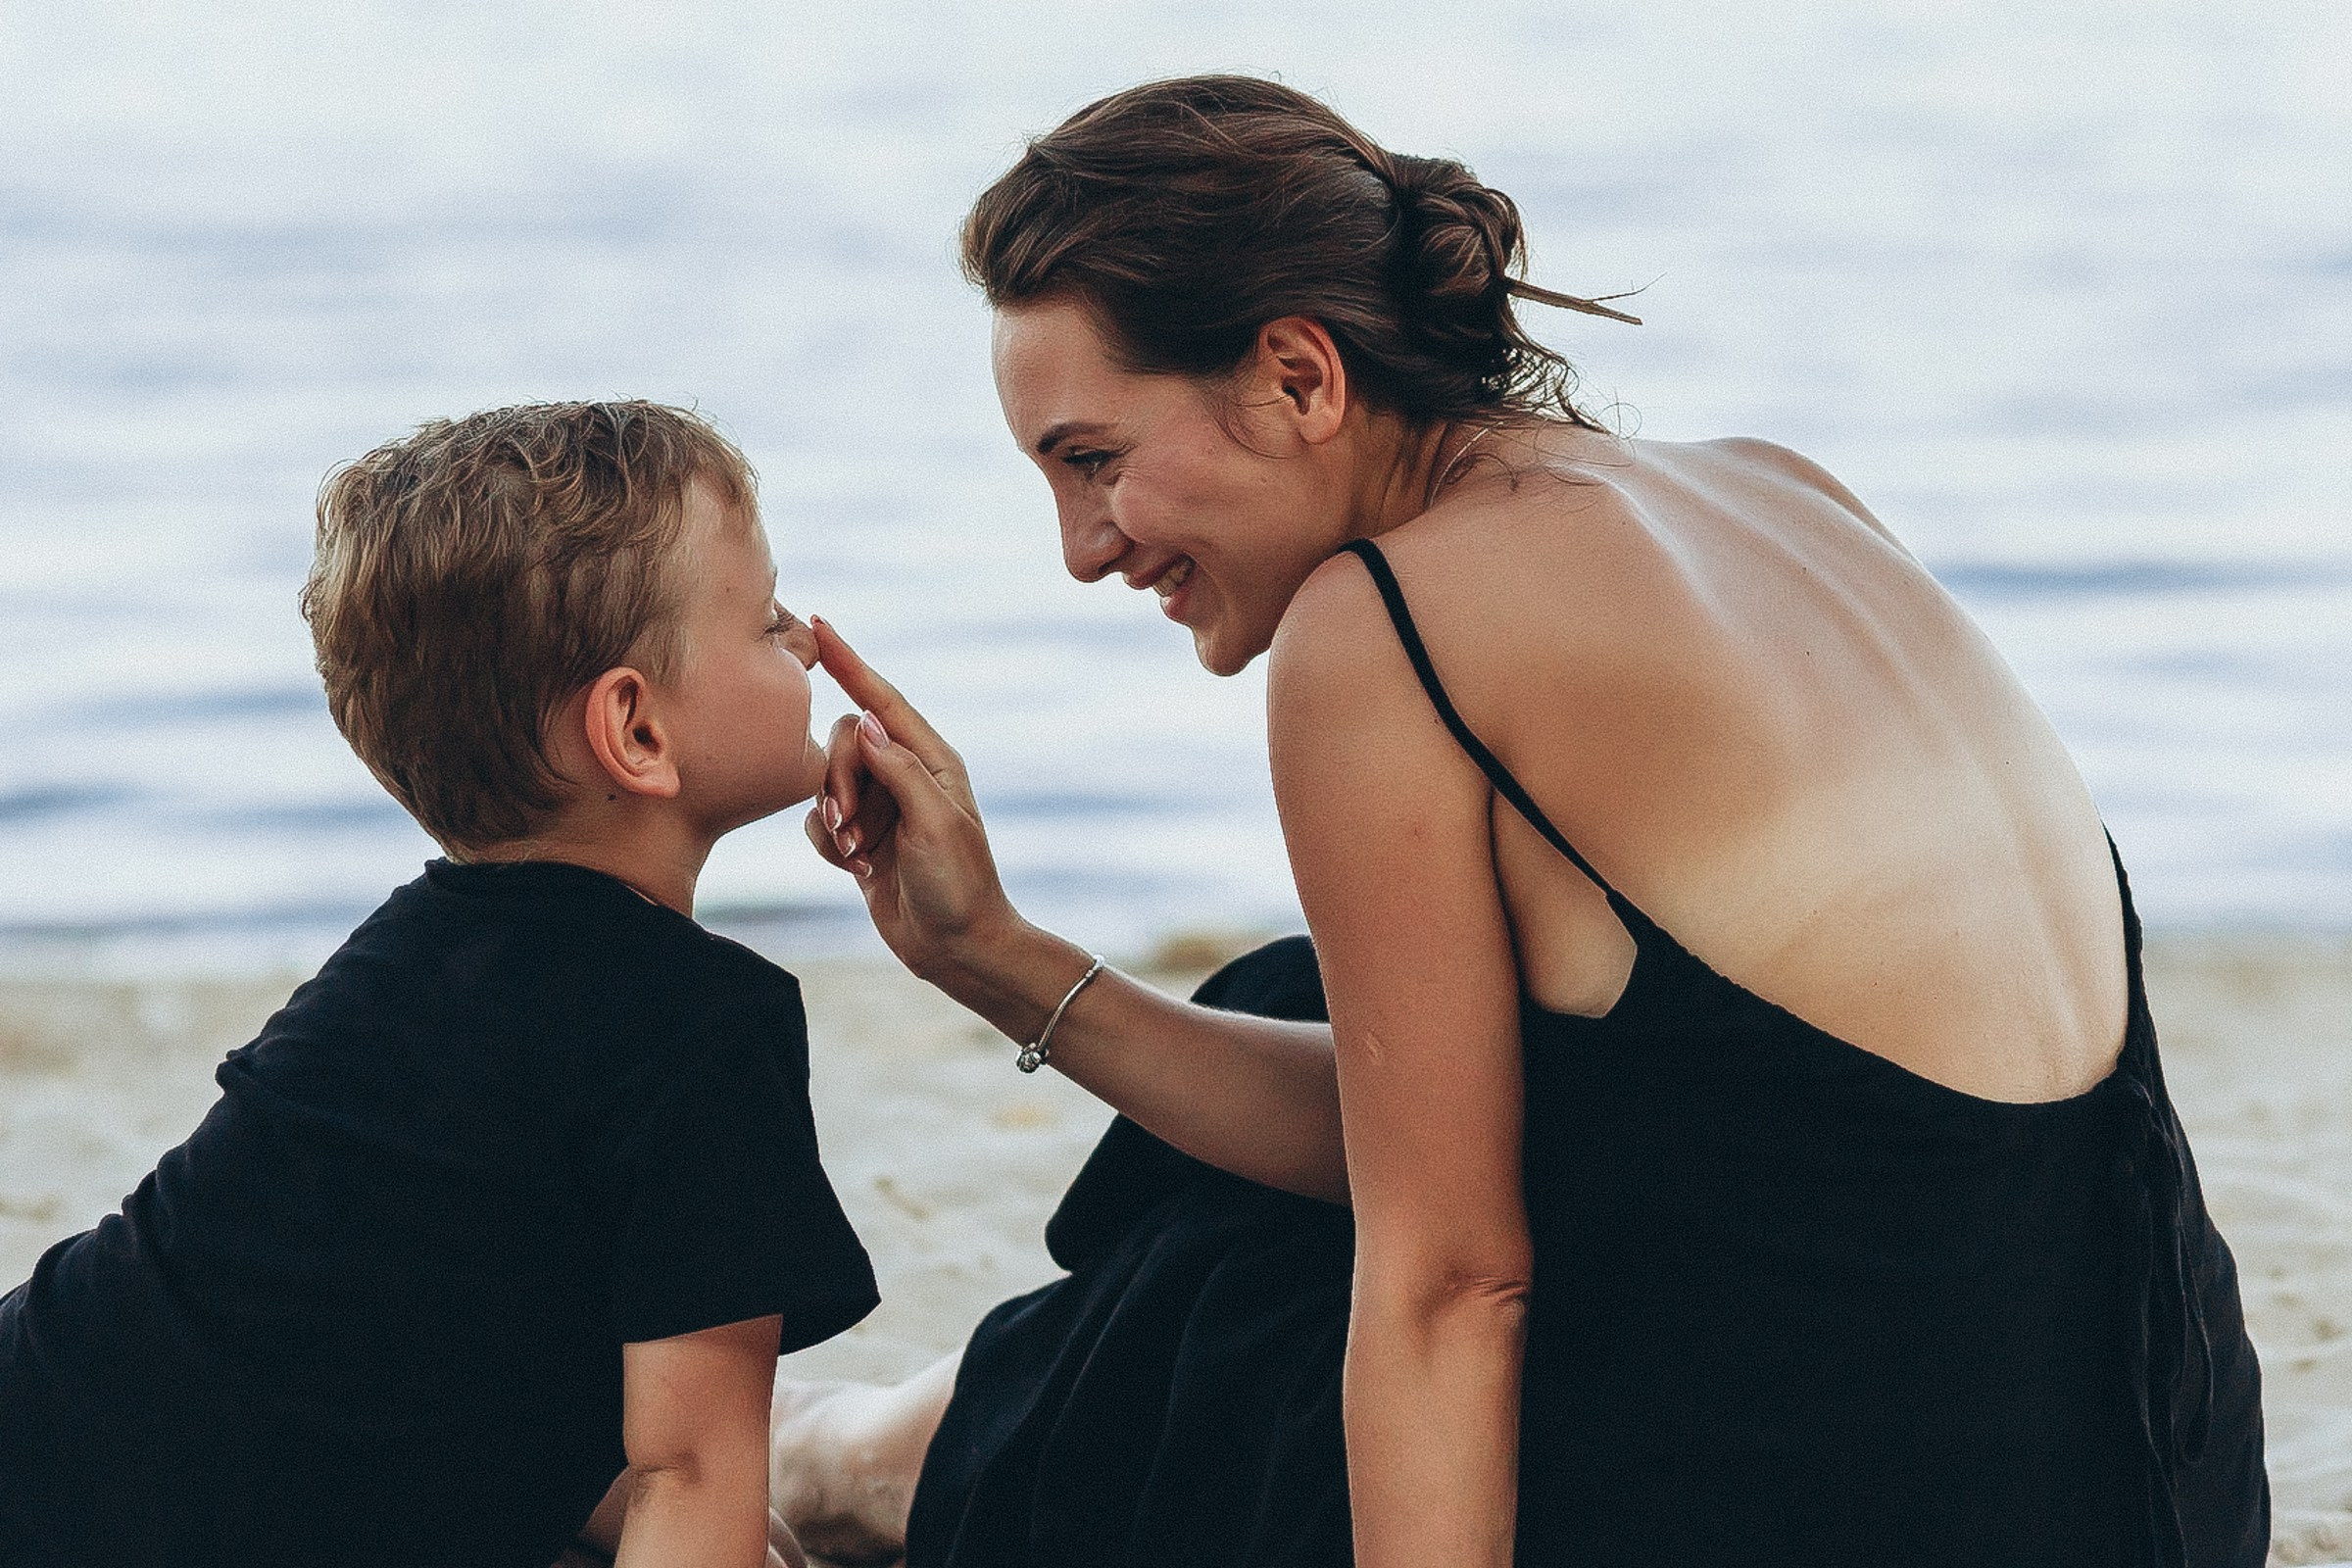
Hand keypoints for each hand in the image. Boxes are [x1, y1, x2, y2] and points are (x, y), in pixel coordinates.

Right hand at [805, 618, 1019, 981]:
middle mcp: (904, 776)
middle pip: (845, 742)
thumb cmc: (961, 885)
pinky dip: (828, 842)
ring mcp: (880, 808)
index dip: (852, 663)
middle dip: (837, 778)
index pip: (884, 700)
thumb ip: (900, 770)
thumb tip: (866, 724)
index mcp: (933, 760)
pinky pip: (818, 821)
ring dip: (833, 816)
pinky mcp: (859, 840)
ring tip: (858, 853)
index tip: (819, 625)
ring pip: (824, 781)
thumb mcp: (936, 823)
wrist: (957, 948)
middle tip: (852, 825)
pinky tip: (853, 866)